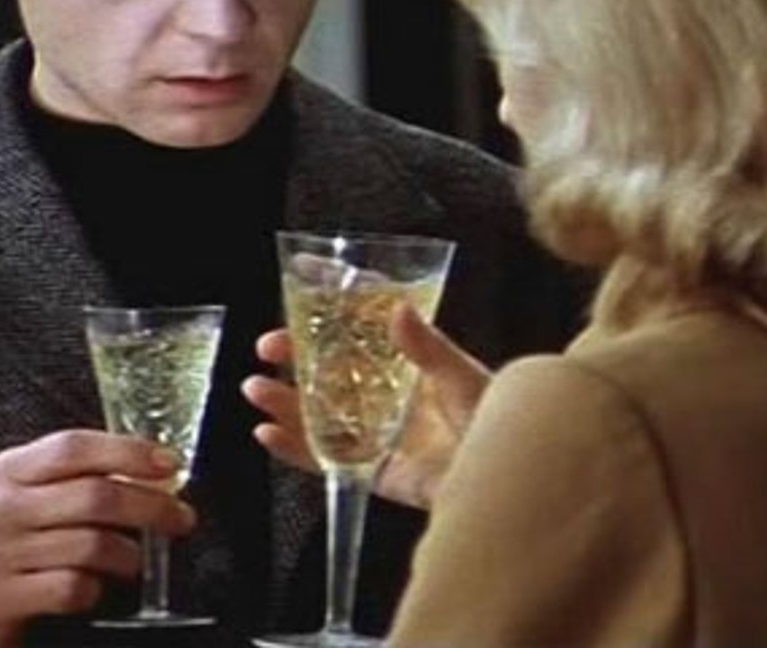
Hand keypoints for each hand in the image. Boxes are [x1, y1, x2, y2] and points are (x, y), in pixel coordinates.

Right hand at [0, 430, 194, 647]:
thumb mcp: (4, 501)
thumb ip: (57, 481)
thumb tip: (140, 472)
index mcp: (2, 471)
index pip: (73, 447)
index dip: (127, 451)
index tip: (167, 464)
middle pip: (94, 495)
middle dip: (151, 507)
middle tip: (180, 518)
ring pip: (90, 544)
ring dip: (127, 555)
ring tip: (133, 561)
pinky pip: (70, 588)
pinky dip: (93, 591)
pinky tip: (91, 590)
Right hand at [242, 302, 490, 509]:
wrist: (509, 478)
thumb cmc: (496, 419)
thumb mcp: (462, 376)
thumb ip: (428, 347)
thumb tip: (397, 308)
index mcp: (404, 362)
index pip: (357, 328)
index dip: (326, 311)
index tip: (298, 288)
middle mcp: (383, 394)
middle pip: (327, 371)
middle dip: (294, 358)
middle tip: (269, 348)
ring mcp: (374, 431)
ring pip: (317, 413)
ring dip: (284, 402)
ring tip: (257, 390)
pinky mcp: (370, 469)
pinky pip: (324, 459)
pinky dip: (294, 448)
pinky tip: (268, 433)